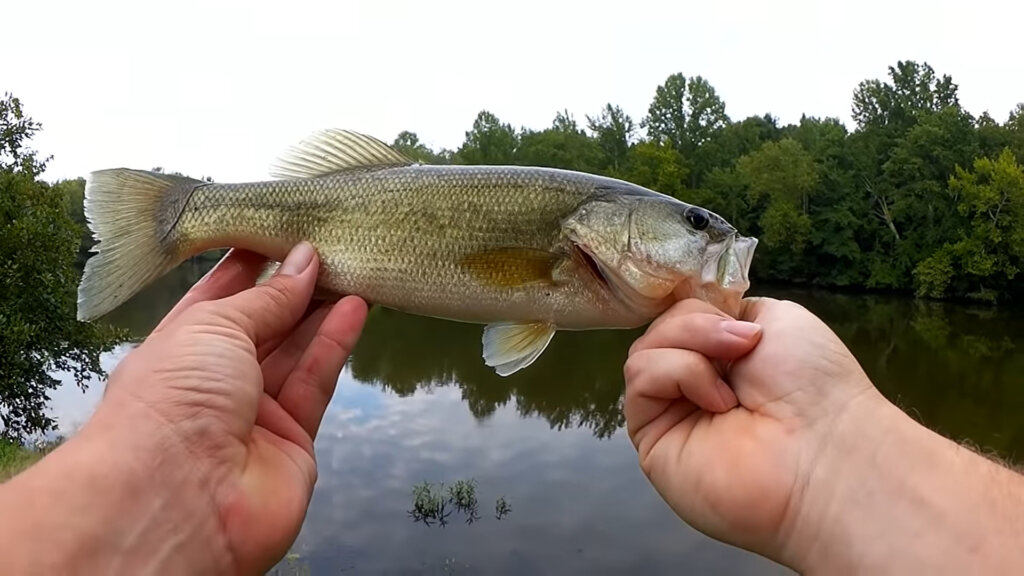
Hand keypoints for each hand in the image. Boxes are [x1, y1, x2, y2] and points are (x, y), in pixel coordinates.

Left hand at [0, 243, 367, 573]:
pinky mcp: (293, 439)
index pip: (219, 297)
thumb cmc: (172, 399)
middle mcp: (215, 380)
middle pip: (264, 324)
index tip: (286, 231)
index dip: (253, 265)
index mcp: (179, 348)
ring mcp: (254, 412)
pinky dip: (335, 344)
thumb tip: (304, 260)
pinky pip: (316, 382)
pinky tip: (355, 308)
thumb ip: (267, 297)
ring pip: (296, 351)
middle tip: (333, 246)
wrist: (179, 500)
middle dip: (296, 286)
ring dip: (323, 311)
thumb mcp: (213, 326)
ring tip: (355, 268)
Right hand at [623, 297, 882, 566]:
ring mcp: (671, 411)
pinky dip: (677, 373)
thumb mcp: (776, 319)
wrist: (825, 451)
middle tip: (744, 346)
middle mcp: (694, 383)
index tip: (733, 315)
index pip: (681, 313)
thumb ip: (724, 312)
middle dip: (698, 324)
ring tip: (731, 382)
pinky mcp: (651, 438)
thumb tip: (695, 323)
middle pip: (660, 328)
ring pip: (644, 350)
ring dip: (689, 345)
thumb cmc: (815, 385)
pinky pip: (641, 380)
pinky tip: (718, 402)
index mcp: (724, 355)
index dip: (698, 307)